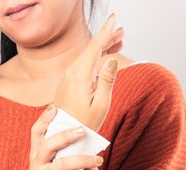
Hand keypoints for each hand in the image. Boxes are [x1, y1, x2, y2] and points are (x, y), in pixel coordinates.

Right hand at [16, 105, 103, 169]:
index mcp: (35, 156)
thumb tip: (80, 135)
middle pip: (48, 145)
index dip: (44, 119)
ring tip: (99, 159)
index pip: (35, 133)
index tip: (54, 106)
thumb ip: (57, 154)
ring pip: (62, 164)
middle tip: (82, 130)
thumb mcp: (46, 168)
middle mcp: (36, 166)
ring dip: (84, 159)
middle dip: (65, 136)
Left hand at [53, 12, 123, 131]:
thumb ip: (107, 80)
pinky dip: (94, 58)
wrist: (63, 135)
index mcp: (80, 76)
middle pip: (90, 49)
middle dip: (106, 38)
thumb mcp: (101, 104)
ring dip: (102, 48)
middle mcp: (70, 73)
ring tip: (118, 42)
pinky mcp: (67, 84)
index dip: (105, 32)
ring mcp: (67, 78)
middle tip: (121, 32)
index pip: (94, 47)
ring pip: (86, 56)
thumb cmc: (84, 123)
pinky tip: (104, 58)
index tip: (113, 18)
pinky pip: (82, 65)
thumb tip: (111, 59)